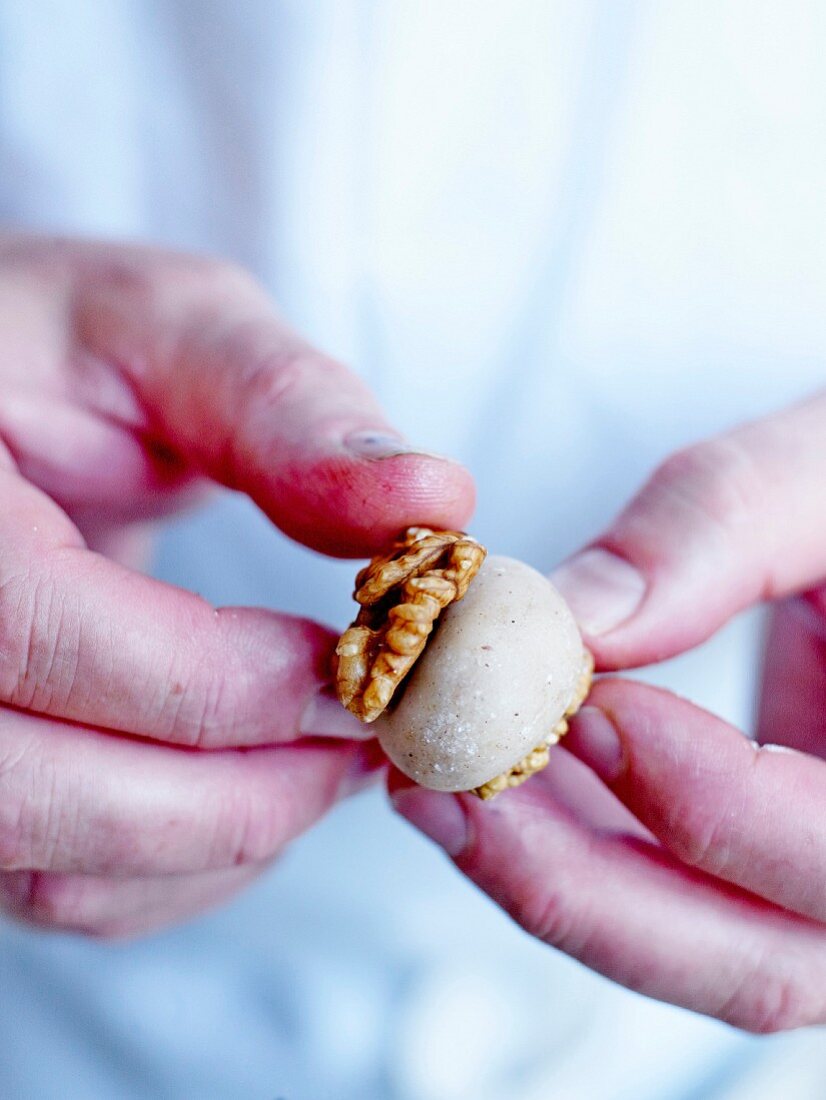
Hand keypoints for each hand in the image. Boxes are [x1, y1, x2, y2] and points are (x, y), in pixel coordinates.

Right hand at [0, 233, 473, 936]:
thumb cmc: (63, 352)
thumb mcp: (164, 329)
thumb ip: (285, 405)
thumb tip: (433, 501)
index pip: (54, 638)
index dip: (235, 679)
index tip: (365, 667)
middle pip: (47, 793)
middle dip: (248, 791)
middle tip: (374, 738)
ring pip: (64, 868)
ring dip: (232, 838)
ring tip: (335, 757)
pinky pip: (72, 887)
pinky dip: (193, 863)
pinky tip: (267, 781)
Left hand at [392, 392, 825, 1031]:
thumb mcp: (825, 475)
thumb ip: (723, 525)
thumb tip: (579, 617)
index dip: (705, 799)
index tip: (582, 711)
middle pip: (757, 964)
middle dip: (586, 889)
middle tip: (454, 794)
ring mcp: (810, 874)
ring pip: (694, 943)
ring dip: (550, 877)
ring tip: (432, 786)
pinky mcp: (748, 852)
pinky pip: (658, 887)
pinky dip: (566, 843)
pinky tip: (481, 777)